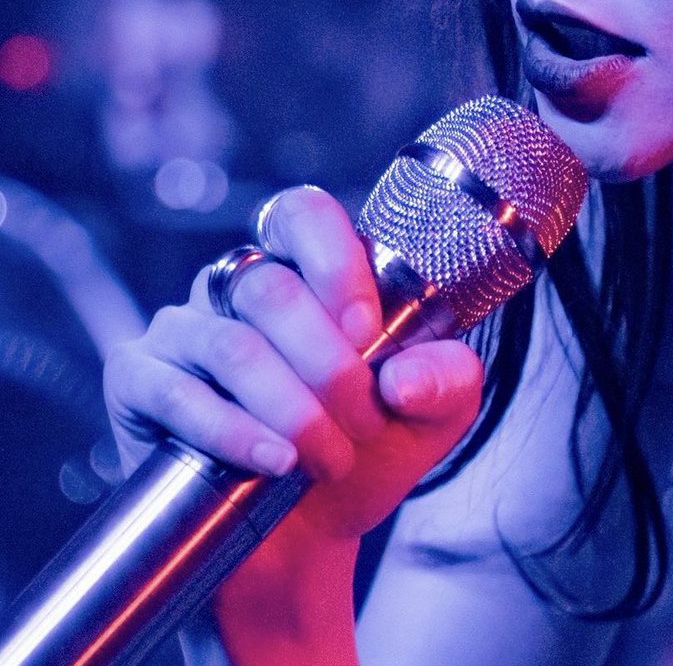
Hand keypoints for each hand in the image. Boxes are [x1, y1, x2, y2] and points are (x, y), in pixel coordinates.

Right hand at [104, 185, 484, 541]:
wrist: (304, 543)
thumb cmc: (363, 454)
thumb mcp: (431, 417)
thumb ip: (446, 380)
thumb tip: (406, 376)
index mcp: (305, 271)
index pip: (303, 216)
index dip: (335, 263)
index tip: (368, 331)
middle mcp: (238, 286)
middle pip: (272, 290)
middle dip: (329, 367)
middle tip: (360, 425)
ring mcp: (184, 329)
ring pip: (232, 344)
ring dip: (290, 408)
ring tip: (326, 459)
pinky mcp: (139, 379)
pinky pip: (177, 393)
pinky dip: (232, 432)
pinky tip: (271, 462)